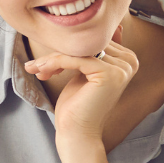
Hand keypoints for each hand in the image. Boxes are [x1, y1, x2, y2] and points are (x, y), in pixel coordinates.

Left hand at [24, 26, 138, 146]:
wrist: (77, 133)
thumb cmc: (78, 105)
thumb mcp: (85, 72)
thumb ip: (92, 52)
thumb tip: (90, 29)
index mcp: (127, 59)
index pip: (92, 41)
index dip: (66, 48)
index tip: (45, 61)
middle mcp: (129, 62)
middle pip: (86, 45)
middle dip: (57, 53)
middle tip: (35, 65)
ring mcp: (122, 68)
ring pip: (78, 51)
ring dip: (52, 59)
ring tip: (34, 68)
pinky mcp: (109, 74)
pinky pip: (76, 59)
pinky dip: (55, 63)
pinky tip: (41, 71)